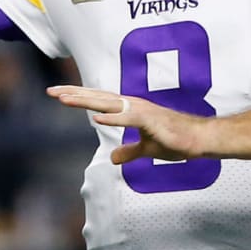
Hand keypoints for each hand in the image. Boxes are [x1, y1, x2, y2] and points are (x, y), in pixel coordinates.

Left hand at [47, 85, 210, 164]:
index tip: (57, 94)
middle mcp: (133, 106)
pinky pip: (129, 118)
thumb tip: (113, 158)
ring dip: (86, 101)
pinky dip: (112, 117)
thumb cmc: (176, 140)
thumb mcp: (147, 149)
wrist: (199, 139)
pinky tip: (96, 117)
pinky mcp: (152, 121)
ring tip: (64, 100)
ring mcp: (142, 111)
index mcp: (130, 110)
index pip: (99, 101)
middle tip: (51, 91)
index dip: (78, 98)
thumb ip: (130, 151)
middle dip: (74, 94)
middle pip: (98, 98)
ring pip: (108, 104)